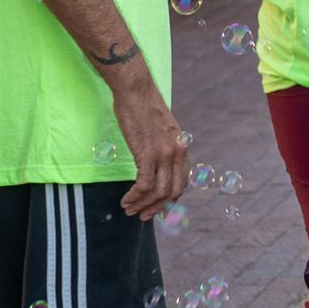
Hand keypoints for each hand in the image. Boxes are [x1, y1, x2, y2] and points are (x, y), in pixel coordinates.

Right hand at [112, 82, 192, 220]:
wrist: (135, 90)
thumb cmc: (143, 107)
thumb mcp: (162, 129)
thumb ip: (164, 146)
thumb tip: (157, 161)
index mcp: (182, 148)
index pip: (182, 182)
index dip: (170, 199)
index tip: (158, 208)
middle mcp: (177, 153)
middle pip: (172, 192)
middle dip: (157, 208)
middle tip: (143, 216)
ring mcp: (163, 154)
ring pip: (158, 192)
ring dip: (143, 205)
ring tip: (129, 210)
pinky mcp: (147, 153)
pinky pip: (144, 184)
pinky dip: (135, 196)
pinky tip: (126, 200)